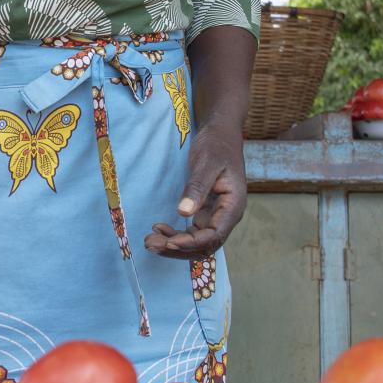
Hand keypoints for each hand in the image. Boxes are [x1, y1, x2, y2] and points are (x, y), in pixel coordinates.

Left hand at [144, 124, 246, 259]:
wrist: (221, 133)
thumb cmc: (216, 145)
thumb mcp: (206, 163)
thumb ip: (197, 188)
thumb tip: (183, 213)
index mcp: (233, 206)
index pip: (214, 235)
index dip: (192, 243)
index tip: (169, 241)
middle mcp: (226, 215)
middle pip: (205, 245)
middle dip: (178, 248)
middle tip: (151, 244)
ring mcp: (216, 215)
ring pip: (196, 242)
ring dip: (174, 245)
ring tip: (149, 241)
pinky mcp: (205, 211)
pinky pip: (191, 231)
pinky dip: (175, 234)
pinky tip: (158, 228)